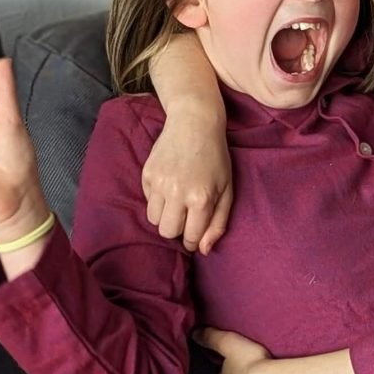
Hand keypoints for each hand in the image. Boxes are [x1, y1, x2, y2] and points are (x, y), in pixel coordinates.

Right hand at [142, 109, 232, 254]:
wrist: (194, 123)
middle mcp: (177, 193)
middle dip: (177, 229)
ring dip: (165, 216)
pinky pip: (147, 201)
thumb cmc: (216, 158)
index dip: (192, 240)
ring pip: (153, 219)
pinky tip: (169, 185)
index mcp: (201, 199)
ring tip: (177, 201)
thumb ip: (218, 223)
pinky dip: (157, 200)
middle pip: (167, 232)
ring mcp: (159, 183)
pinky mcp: (146, 174)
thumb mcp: (227, 190)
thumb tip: (203, 250)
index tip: (194, 234)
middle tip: (186, 216)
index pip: (189, 237)